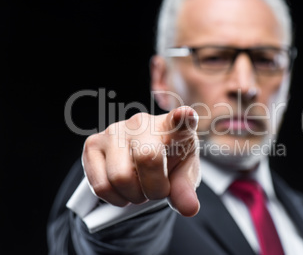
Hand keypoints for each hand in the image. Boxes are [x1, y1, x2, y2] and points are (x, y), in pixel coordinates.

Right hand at [82, 106, 199, 216]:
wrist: (142, 160)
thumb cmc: (167, 163)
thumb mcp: (183, 176)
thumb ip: (186, 190)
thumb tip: (189, 208)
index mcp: (172, 127)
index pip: (178, 120)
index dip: (182, 118)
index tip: (186, 114)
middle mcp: (141, 123)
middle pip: (148, 159)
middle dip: (155, 188)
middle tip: (157, 189)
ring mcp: (114, 130)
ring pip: (121, 177)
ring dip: (133, 195)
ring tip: (139, 187)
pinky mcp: (92, 144)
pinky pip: (101, 186)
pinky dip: (115, 198)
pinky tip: (123, 189)